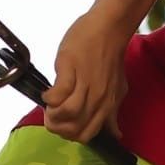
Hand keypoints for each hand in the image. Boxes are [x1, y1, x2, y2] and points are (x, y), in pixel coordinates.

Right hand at [41, 11, 131, 142]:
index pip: (86, 135)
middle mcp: (98, 99)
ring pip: (68, 114)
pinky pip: (58, 94)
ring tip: (49, 104)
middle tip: (51, 115)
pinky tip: (48, 92)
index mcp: (107, 106)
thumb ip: (112, 113)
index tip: (62, 124)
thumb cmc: (109, 57)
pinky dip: (49, 98)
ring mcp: (85, 85)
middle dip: (58, 127)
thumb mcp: (116, 90)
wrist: (108, 29)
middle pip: (74, 129)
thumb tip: (115, 134)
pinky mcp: (71, 70)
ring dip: (52, 113)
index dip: (69, 135)